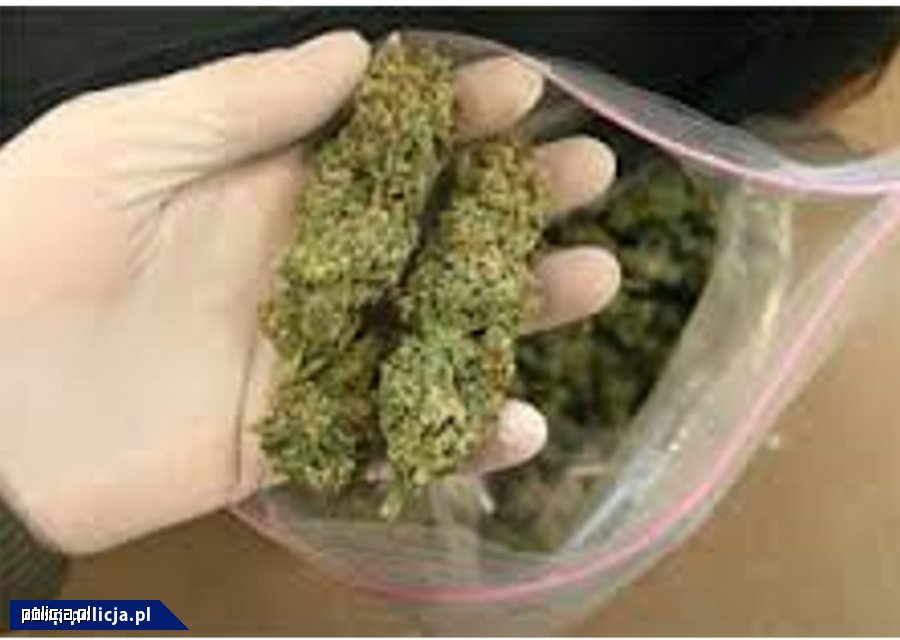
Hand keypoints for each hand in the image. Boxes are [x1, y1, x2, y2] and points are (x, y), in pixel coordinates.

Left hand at [0, 31, 617, 553]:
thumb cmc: (27, 249)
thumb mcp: (125, 144)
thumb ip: (242, 101)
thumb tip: (353, 53)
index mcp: (269, 187)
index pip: (386, 143)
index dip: (456, 114)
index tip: (523, 90)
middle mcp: (303, 266)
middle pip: (431, 231)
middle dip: (511, 201)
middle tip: (587, 175)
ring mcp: (306, 354)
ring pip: (431, 329)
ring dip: (513, 311)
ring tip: (591, 281)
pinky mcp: (292, 437)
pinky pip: (389, 432)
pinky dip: (455, 435)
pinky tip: (520, 422)